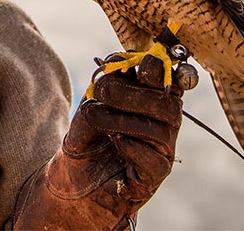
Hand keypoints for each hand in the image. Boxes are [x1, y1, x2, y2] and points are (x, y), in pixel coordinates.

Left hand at [10, 55, 186, 230]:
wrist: (73, 176)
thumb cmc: (87, 134)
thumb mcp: (91, 102)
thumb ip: (107, 83)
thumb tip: (116, 67)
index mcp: (154, 98)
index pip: (170, 78)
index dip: (159, 69)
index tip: (138, 67)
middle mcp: (165, 123)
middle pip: (168, 103)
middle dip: (133, 93)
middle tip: (101, 90)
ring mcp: (163, 150)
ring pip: (160, 131)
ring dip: (124, 120)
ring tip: (97, 121)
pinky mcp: (154, 176)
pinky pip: (155, 161)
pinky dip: (133, 148)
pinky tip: (115, 141)